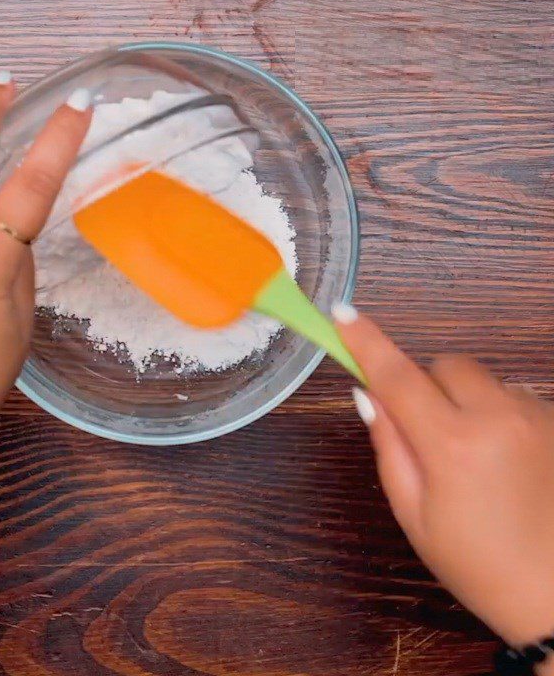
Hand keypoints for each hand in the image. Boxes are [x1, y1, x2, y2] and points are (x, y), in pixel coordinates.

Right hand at [335, 306, 553, 654]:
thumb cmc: (477, 564)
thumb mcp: (414, 515)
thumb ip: (389, 446)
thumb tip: (368, 394)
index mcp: (451, 443)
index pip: (397, 376)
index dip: (365, 341)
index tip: (342, 312)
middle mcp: (498, 417)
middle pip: (444, 365)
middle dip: (427, 385)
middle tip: (427, 433)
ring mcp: (537, 417)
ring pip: (482, 380)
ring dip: (466, 400)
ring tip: (476, 458)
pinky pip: (515, 397)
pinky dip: (498, 414)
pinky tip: (508, 462)